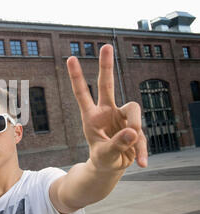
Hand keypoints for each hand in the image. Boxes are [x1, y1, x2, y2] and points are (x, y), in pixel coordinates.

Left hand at [67, 44, 147, 171]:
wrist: (111, 167)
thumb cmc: (102, 158)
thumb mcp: (104, 154)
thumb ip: (116, 144)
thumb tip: (132, 132)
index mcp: (91, 116)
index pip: (82, 93)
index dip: (77, 77)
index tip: (71, 58)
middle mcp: (107, 111)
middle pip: (107, 84)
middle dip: (106, 66)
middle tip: (106, 46)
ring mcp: (122, 117)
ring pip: (134, 110)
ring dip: (134, 130)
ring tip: (131, 147)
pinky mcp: (136, 126)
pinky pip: (143, 135)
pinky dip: (142, 151)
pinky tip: (142, 164)